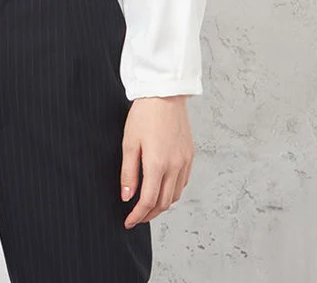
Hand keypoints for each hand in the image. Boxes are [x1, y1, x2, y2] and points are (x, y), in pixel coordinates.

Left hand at [120, 95, 194, 228]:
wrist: (165, 94)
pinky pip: (183, 182)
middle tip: (136, 217)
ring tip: (148, 205)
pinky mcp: (190, 155)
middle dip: (149, 214)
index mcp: (158, 164)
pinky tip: (162, 188)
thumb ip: (128, 173)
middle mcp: (175, 166)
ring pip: (175, 195)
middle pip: (164, 203)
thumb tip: (127, 197)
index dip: (137, 215)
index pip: (148, 201)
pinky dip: (172, 191)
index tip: (128, 222)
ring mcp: (185, 161)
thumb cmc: (144, 115)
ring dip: (162, 205)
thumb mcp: (129, 143)